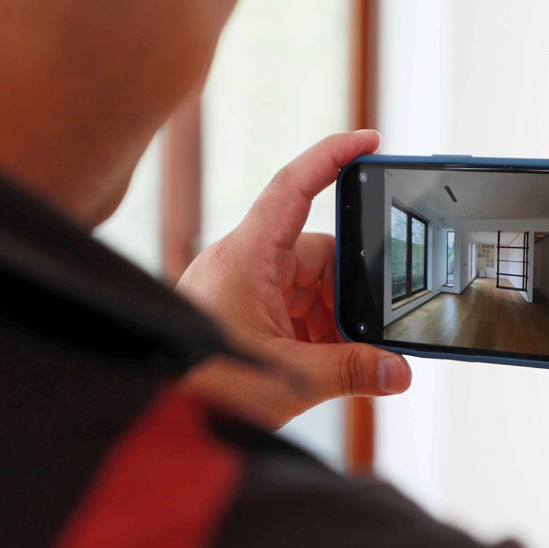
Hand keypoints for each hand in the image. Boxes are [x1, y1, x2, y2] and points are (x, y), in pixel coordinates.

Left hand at [176, 130, 410, 427]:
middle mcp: (247, 263)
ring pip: (312, 287)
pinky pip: (297, 309)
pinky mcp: (248, 311)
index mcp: (248, 257)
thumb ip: (349, 372)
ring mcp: (248, 287)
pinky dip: (318, 334)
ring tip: (342, 359)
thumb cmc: (200, 385)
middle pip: (319, 255)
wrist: (150, 406)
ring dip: (333, 321)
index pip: (294, 187)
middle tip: (369, 331)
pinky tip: (325, 362)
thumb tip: (398, 371)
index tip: (369, 141)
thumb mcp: (287, 380)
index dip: (332, 156)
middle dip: (349, 294)